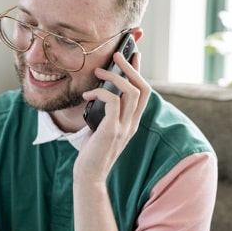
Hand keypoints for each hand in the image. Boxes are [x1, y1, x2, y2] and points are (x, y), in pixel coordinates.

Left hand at [75, 51, 150, 183]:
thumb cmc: (93, 150)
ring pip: (130, 92)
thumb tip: (101, 90)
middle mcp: (133, 123)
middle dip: (131, 67)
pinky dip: (100, 93)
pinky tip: (87, 95)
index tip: (134, 54)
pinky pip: (112, 102)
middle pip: (143, 88)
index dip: (139, 71)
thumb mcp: (104, 127)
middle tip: (117, 55)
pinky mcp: (112, 131)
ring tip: (98, 71)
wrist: (89, 175)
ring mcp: (124, 127)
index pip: (144, 92)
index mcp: (133, 121)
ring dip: (114, 76)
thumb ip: (109, 112)